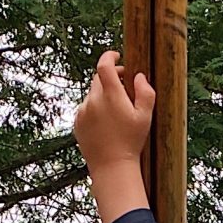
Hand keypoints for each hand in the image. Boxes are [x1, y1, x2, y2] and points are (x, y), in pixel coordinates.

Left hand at [74, 50, 154, 173]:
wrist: (112, 166)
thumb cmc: (132, 141)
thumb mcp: (146, 117)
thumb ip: (145, 92)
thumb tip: (138, 76)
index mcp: (111, 95)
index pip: (104, 65)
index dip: (109, 56)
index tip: (116, 56)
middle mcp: (93, 100)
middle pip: (98, 78)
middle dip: (110, 78)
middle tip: (124, 85)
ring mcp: (83, 111)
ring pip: (92, 94)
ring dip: (103, 95)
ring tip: (117, 111)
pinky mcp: (77, 122)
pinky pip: (85, 108)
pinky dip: (94, 108)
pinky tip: (106, 122)